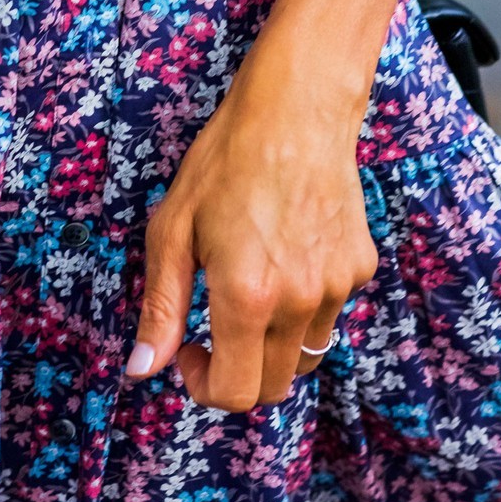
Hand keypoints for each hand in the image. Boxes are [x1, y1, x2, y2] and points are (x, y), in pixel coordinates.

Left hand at [125, 34, 377, 411]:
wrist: (295, 108)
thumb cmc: (226, 160)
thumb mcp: (173, 228)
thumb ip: (161, 307)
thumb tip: (141, 370)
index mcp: (246, 297)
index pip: (234, 393)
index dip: (203, 385)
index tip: (189, 352)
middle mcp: (299, 302)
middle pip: (273, 387)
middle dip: (237, 372)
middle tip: (213, 329)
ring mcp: (336, 287)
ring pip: (304, 356)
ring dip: (272, 344)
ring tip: (251, 285)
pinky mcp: (360, 268)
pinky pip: (329, 313)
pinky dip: (304, 305)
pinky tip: (285, 253)